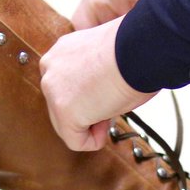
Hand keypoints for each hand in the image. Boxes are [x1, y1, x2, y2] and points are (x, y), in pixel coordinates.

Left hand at [39, 17, 155, 150]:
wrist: (138, 48)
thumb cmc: (133, 49)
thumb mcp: (106, 55)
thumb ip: (92, 72)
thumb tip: (98, 94)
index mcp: (63, 50)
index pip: (65, 83)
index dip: (88, 94)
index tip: (107, 92)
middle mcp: (50, 67)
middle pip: (61, 104)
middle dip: (86, 109)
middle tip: (111, 103)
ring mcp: (54, 90)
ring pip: (65, 123)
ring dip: (90, 122)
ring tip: (112, 108)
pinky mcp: (64, 111)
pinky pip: (75, 140)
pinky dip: (93, 140)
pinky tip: (108, 125)